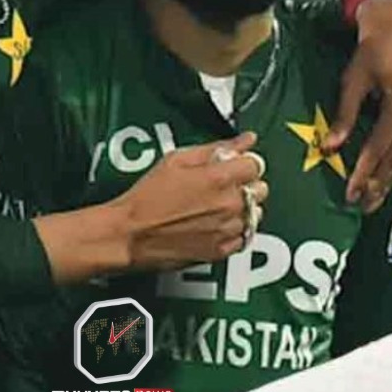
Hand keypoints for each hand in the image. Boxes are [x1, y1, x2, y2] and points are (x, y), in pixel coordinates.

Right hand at [110, 132, 267, 271]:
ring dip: (242, 208)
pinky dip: (234, 230)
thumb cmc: (147, 198)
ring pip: (255, 215)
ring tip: (216, 206)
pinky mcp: (221, 251)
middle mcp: (229, 205)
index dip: (244, 162)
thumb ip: (217, 148)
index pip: (256, 164)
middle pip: (261, 190)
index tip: (234, 165)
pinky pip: (244, 237)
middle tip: (221, 185)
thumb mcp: (177, 160)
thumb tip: (245, 140)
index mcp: (219, 178)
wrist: (130, 234)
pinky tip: (215, 223)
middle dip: (245, 184)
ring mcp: (227, 230)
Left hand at [327, 0, 391, 211]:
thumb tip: (330, 148)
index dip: (364, 171)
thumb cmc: (372, 48)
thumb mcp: (352, 79)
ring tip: (373, 198)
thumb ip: (344, 116)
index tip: (350, 192)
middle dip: (379, 182)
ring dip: (390, 176)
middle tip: (361, 205)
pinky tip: (387, 174)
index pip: (380, 145)